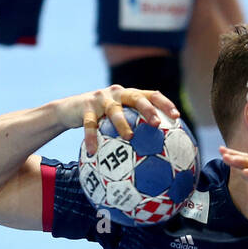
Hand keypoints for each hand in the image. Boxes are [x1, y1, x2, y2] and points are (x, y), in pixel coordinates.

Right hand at [55, 85, 180, 156]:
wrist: (71, 109)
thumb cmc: (100, 119)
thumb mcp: (117, 119)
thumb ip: (134, 128)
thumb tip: (156, 155)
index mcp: (130, 95)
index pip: (152, 95)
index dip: (165, 104)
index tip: (177, 117)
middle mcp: (118, 93)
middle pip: (136, 97)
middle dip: (148, 109)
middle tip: (156, 124)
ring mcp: (101, 98)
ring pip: (114, 110)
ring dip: (122, 123)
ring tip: (129, 137)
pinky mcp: (85, 107)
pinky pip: (90, 125)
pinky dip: (91, 138)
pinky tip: (93, 151)